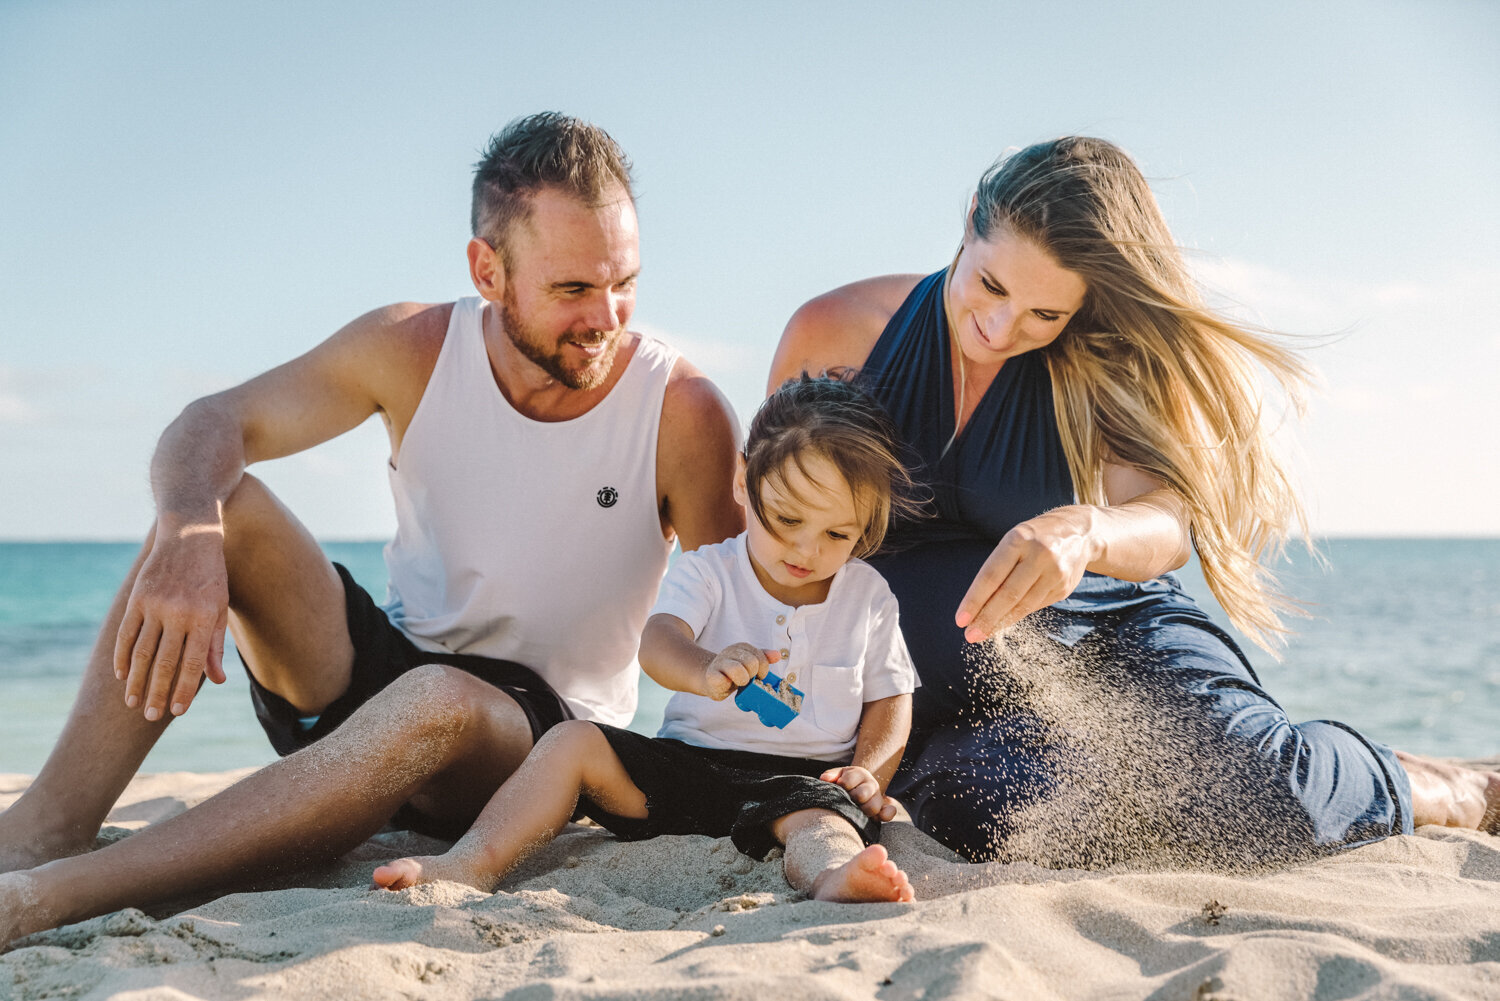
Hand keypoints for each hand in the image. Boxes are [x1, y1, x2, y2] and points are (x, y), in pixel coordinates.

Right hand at [113, 526, 229, 719]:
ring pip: (141, 652)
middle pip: (163, 662)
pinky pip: (126, 634)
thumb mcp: (219, 608)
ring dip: (136, 681)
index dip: (183, 690)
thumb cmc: (211, 576)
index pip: (192, 663)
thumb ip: (215, 646)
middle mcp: (177, 613)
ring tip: (133, 703)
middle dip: (157, 693)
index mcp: (202, 617)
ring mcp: (154, 605)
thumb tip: (216, 681)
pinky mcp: (137, 599)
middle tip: (151, 716)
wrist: (189, 536)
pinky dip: (123, 657)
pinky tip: (122, 675)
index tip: (176, 712)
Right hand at [700, 643, 779, 700]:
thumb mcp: (750, 662)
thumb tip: (777, 655)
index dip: (763, 670)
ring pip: (738, 670)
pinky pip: (722, 680)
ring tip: (738, 682)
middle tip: (746, 678)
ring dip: (742, 680)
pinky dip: (727, 684)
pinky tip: (727, 684)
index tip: (757, 675)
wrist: (711, 679)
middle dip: (752, 675)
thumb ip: (763, 658)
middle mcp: (730, 651)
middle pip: (752, 663)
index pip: (761, 658)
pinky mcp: (711, 676)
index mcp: (742, 647)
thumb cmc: (734, 672)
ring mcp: (720, 663)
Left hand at [820, 765, 898, 820]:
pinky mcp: (883, 809)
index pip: (847, 782)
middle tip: (847, 801)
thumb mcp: (838, 774)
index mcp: (859, 774)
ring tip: (855, 810)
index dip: (840, 786)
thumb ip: (832, 775)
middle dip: (851, 799)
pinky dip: (886, 815)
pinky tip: (878, 817)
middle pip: (861, 795)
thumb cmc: (846, 780)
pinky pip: (889, 812)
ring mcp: (878, 797)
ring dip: (862, 811)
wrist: (861, 784)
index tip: (839, 787)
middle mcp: (871, 785)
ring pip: (872, 807)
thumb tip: (824, 779)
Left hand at [954, 506, 1098, 643]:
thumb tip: (977, 607)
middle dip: (987, 618)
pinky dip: (1017, 615)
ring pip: (1023, 605)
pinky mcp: (1064, 587)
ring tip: (983, 633)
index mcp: (1019, 540)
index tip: (961, 619)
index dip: (974, 600)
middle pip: (1008, 594)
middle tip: (970, 635)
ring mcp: (1055, 573)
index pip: (991, 575)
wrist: (1078, 533)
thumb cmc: (1034, 539)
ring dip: (1001, 622)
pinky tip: (1004, 622)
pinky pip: (1035, 606)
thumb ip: (998, 569)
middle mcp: (1039, 555)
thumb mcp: (1013, 542)